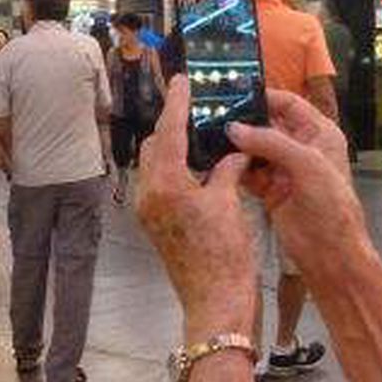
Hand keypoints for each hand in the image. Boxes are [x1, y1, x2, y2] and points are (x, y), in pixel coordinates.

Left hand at [135, 77, 254, 337]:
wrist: (215, 301)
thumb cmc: (225, 254)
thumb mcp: (228, 203)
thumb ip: (227, 168)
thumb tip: (233, 149)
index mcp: (164, 184)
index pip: (169, 131)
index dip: (177, 103)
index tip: (182, 80)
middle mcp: (148, 194)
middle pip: (156, 146)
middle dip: (173, 124)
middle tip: (196, 106)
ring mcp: (148, 210)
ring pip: (156, 165)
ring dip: (174, 146)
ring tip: (200, 131)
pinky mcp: (154, 223)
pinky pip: (160, 184)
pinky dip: (177, 168)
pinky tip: (200, 164)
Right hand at [227, 90, 363, 278]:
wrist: (329, 250)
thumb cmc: (331, 206)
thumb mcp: (306, 165)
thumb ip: (270, 142)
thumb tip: (235, 128)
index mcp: (319, 134)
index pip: (289, 104)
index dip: (265, 97)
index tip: (236, 93)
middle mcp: (300, 147)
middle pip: (267, 125)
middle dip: (243, 121)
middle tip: (213, 115)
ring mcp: (283, 169)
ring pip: (253, 148)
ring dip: (234, 145)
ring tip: (208, 136)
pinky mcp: (269, 189)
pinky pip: (247, 171)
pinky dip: (232, 167)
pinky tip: (215, 162)